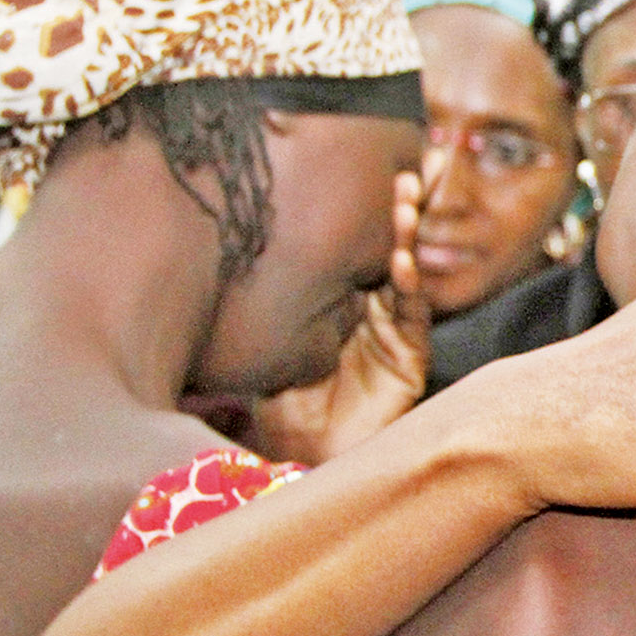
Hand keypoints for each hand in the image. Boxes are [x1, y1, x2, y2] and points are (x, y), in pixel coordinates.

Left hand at [250, 173, 429, 464]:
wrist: (302, 462)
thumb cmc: (278, 408)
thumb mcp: (263, 344)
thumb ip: (264, 308)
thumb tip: (222, 251)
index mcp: (337, 306)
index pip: (353, 251)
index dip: (360, 216)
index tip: (356, 173)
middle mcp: (368, 315)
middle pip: (385, 254)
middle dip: (395, 215)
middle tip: (400, 173)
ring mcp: (391, 337)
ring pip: (404, 278)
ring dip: (406, 241)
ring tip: (405, 206)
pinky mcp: (409, 363)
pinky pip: (413, 319)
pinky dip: (409, 289)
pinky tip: (401, 262)